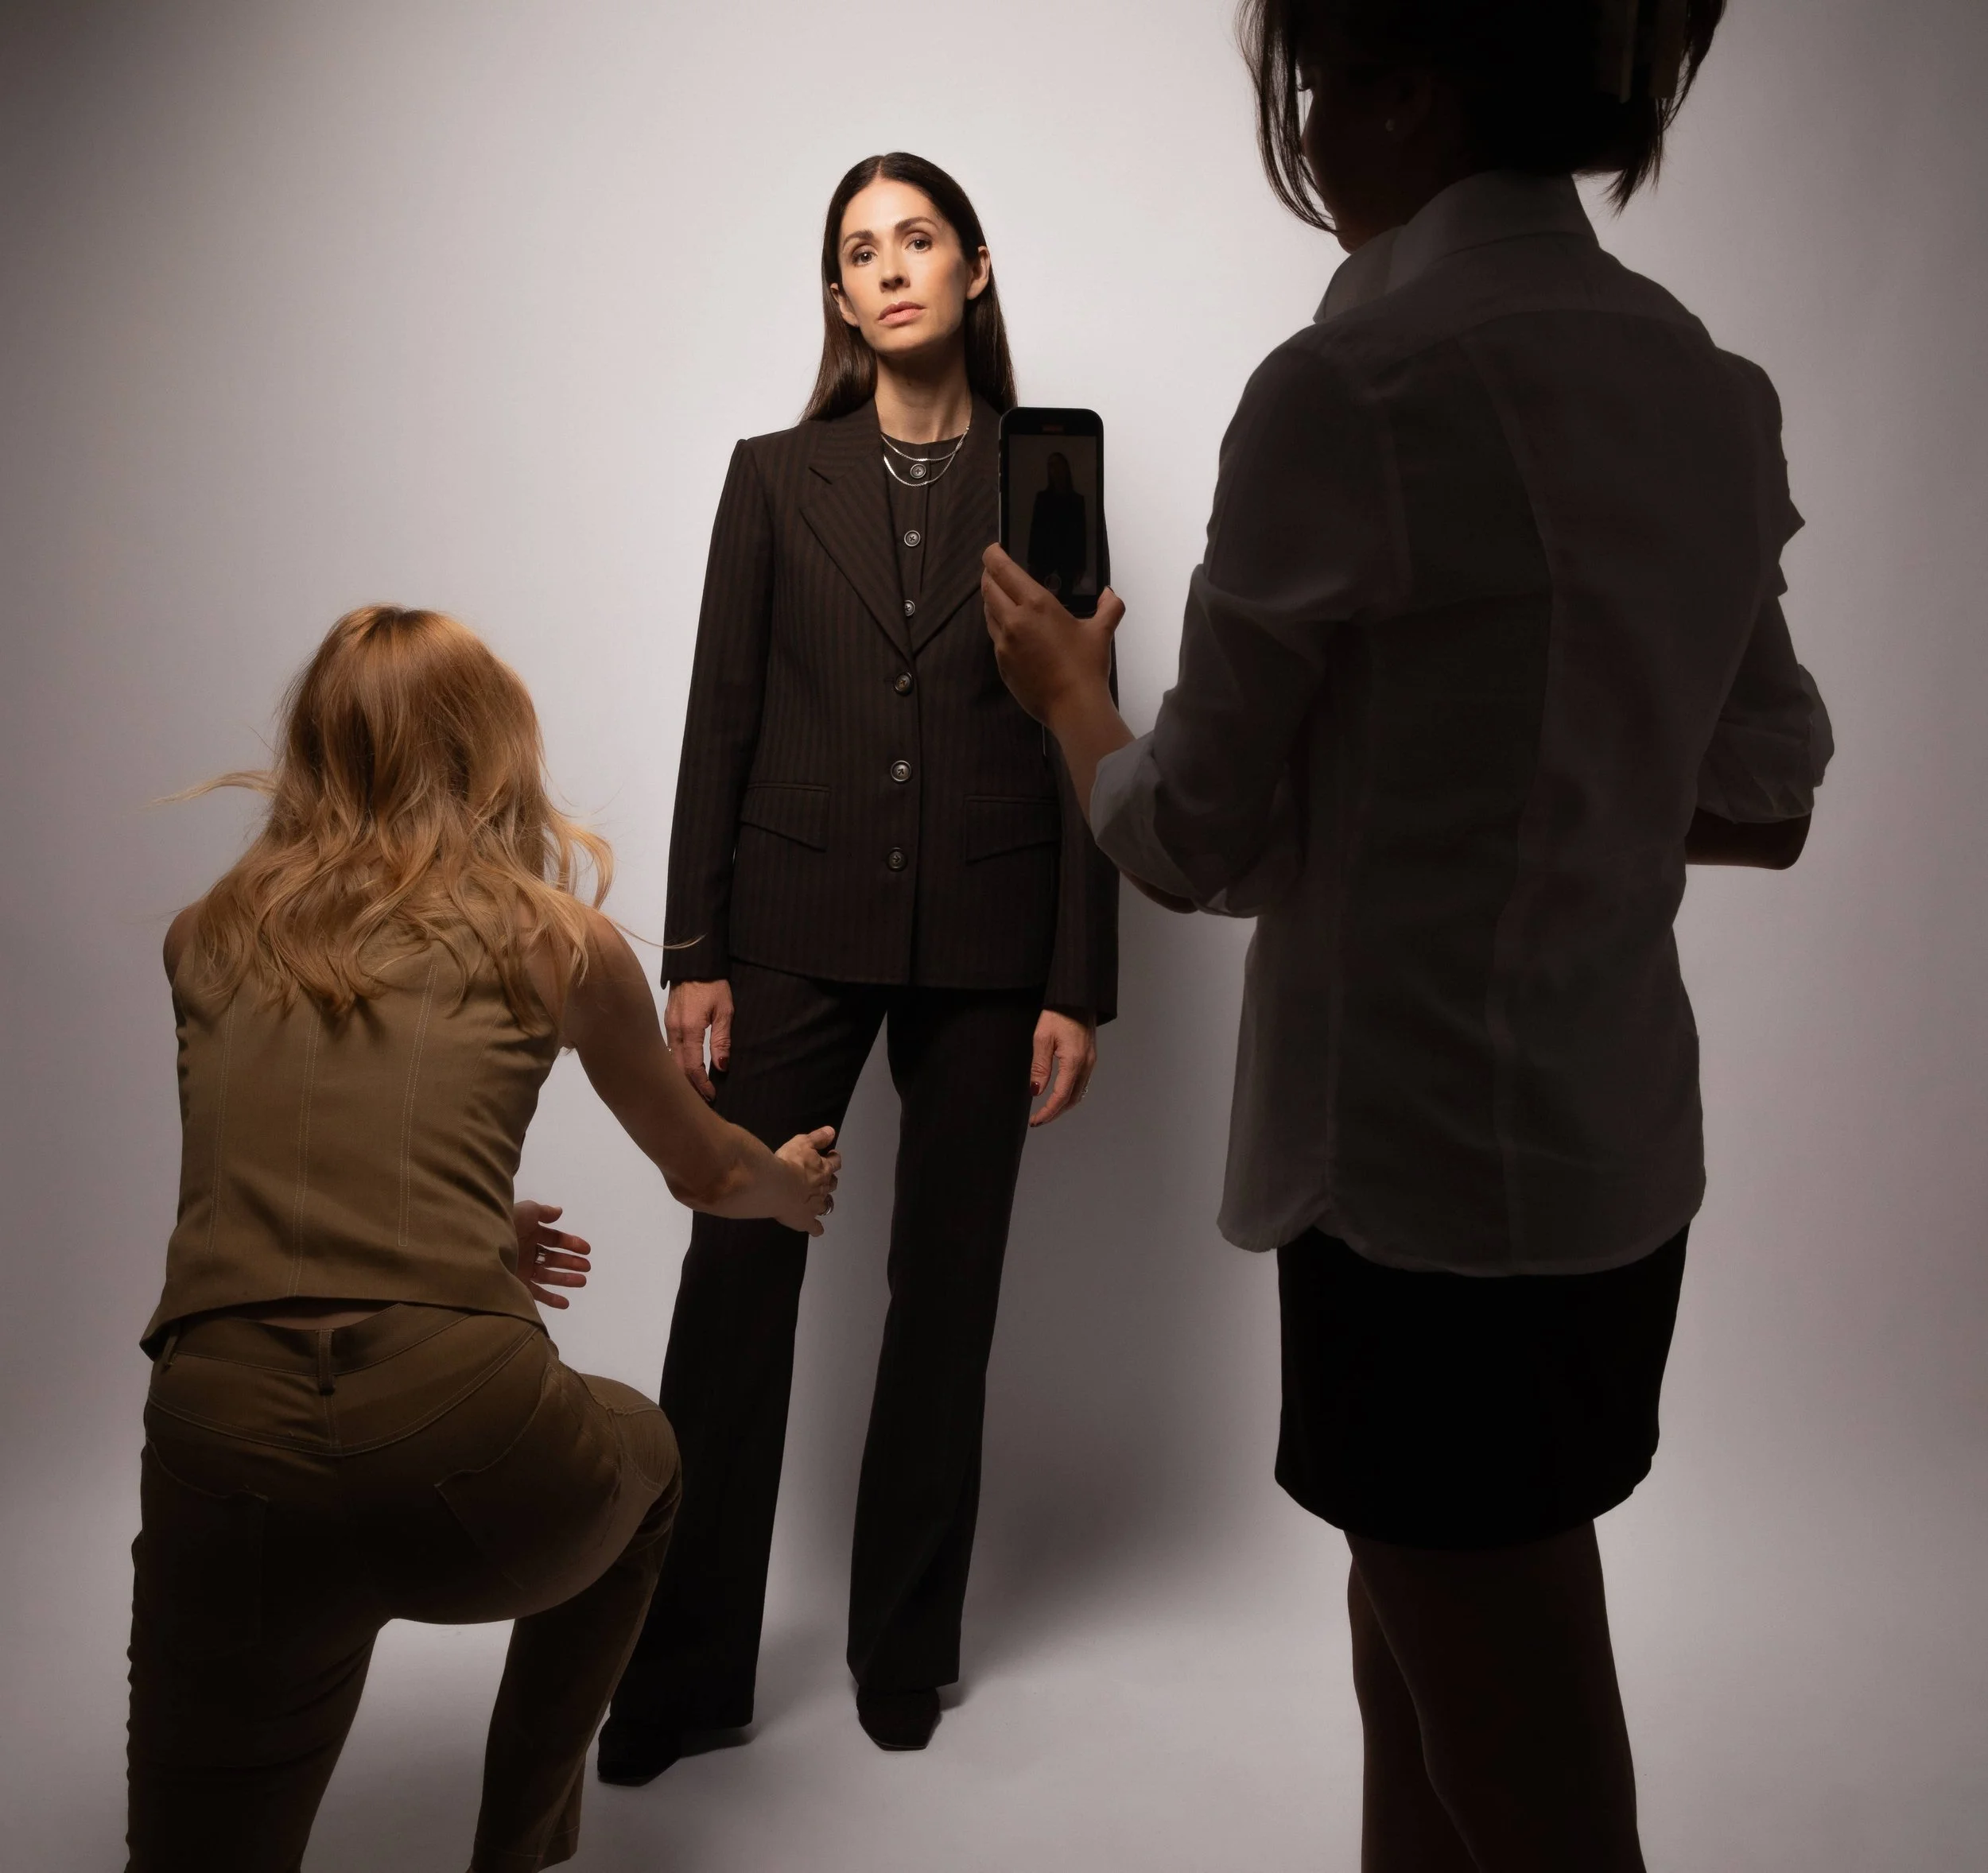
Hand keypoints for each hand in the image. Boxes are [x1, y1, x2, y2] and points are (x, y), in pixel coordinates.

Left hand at [513, 1200, 592, 1309]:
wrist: (482, 1245)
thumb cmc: (507, 1224)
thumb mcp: (528, 1211)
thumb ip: (544, 1212)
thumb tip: (559, 1212)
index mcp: (529, 1233)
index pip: (554, 1239)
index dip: (571, 1243)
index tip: (587, 1250)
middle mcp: (526, 1251)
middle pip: (553, 1258)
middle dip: (571, 1262)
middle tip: (587, 1267)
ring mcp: (521, 1269)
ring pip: (548, 1276)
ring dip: (566, 1279)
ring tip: (582, 1281)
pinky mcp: (516, 1285)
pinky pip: (537, 1294)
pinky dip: (551, 1299)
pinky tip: (565, 1303)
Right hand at [665, 978, 733, 1101]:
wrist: (694, 963)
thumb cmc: (713, 985)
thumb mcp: (725, 1011)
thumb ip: (722, 1039)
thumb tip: (721, 1067)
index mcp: (689, 1029)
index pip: (692, 1066)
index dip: (701, 1084)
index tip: (711, 1095)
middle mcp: (673, 1030)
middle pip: (677, 1067)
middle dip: (689, 1086)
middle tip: (702, 1099)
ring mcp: (667, 1026)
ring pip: (670, 1060)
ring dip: (681, 1076)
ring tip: (694, 1089)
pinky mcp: (666, 1022)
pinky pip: (668, 1049)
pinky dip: (676, 1063)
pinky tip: (684, 1069)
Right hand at [774, 1125, 841, 1235]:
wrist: (777, 1186)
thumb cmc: (788, 1162)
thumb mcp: (802, 1142)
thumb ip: (818, 1137)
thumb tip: (832, 1132)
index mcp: (824, 1169)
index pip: (835, 1162)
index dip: (833, 1159)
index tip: (831, 1156)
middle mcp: (823, 1188)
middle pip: (832, 1184)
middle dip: (830, 1181)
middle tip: (822, 1179)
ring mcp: (816, 1206)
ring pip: (826, 1205)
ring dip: (824, 1202)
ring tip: (819, 1202)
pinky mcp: (806, 1220)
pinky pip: (815, 1227)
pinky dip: (816, 1228)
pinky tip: (816, 1229)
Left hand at [981, 544, 1122, 728]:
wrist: (1073, 706)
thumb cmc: (1086, 666)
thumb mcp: (1101, 631)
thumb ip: (1108, 607)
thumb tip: (1110, 595)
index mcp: (1036, 605)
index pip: (1003, 571)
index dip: (993, 556)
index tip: (992, 550)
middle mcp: (1013, 621)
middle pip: (988, 589)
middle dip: (989, 576)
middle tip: (994, 570)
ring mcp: (1003, 645)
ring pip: (988, 613)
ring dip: (992, 601)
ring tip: (1001, 597)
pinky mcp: (1001, 664)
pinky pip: (994, 638)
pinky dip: (998, 627)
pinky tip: (1011, 630)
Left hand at [1029, 1009, 1097, 1126]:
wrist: (1077, 996)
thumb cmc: (1058, 1013)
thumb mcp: (1042, 1039)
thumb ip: (1040, 1067)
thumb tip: (1036, 1091)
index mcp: (1074, 1061)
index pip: (1061, 1096)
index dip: (1048, 1112)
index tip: (1035, 1121)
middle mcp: (1087, 1064)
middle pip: (1072, 1099)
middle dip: (1055, 1113)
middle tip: (1039, 1120)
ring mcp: (1091, 1061)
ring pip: (1079, 1093)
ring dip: (1064, 1105)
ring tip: (1047, 1110)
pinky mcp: (1091, 1057)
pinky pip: (1083, 1083)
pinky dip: (1071, 1094)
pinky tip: (1060, 1094)